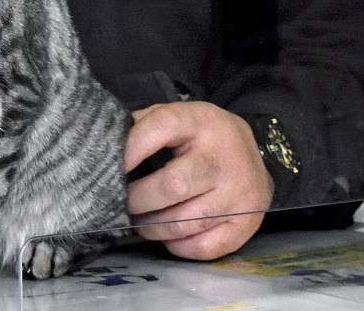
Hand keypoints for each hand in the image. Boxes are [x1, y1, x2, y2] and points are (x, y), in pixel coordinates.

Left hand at [124, 101, 273, 259]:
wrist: (256, 150)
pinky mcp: (247, 223)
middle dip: (138, 200)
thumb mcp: (177, 116)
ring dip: (152, 227)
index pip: (162, 127)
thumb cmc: (201, 134)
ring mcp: (239, 193)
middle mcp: (223, 157)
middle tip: (121, 204)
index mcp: (201, 121)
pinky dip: (178, 246)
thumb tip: (107, 147)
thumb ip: (144, 126)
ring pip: (185, 222)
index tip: (111, 169)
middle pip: (173, 185)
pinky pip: (203, 247)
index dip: (131, 149)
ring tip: (139, 221)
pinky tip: (167, 235)